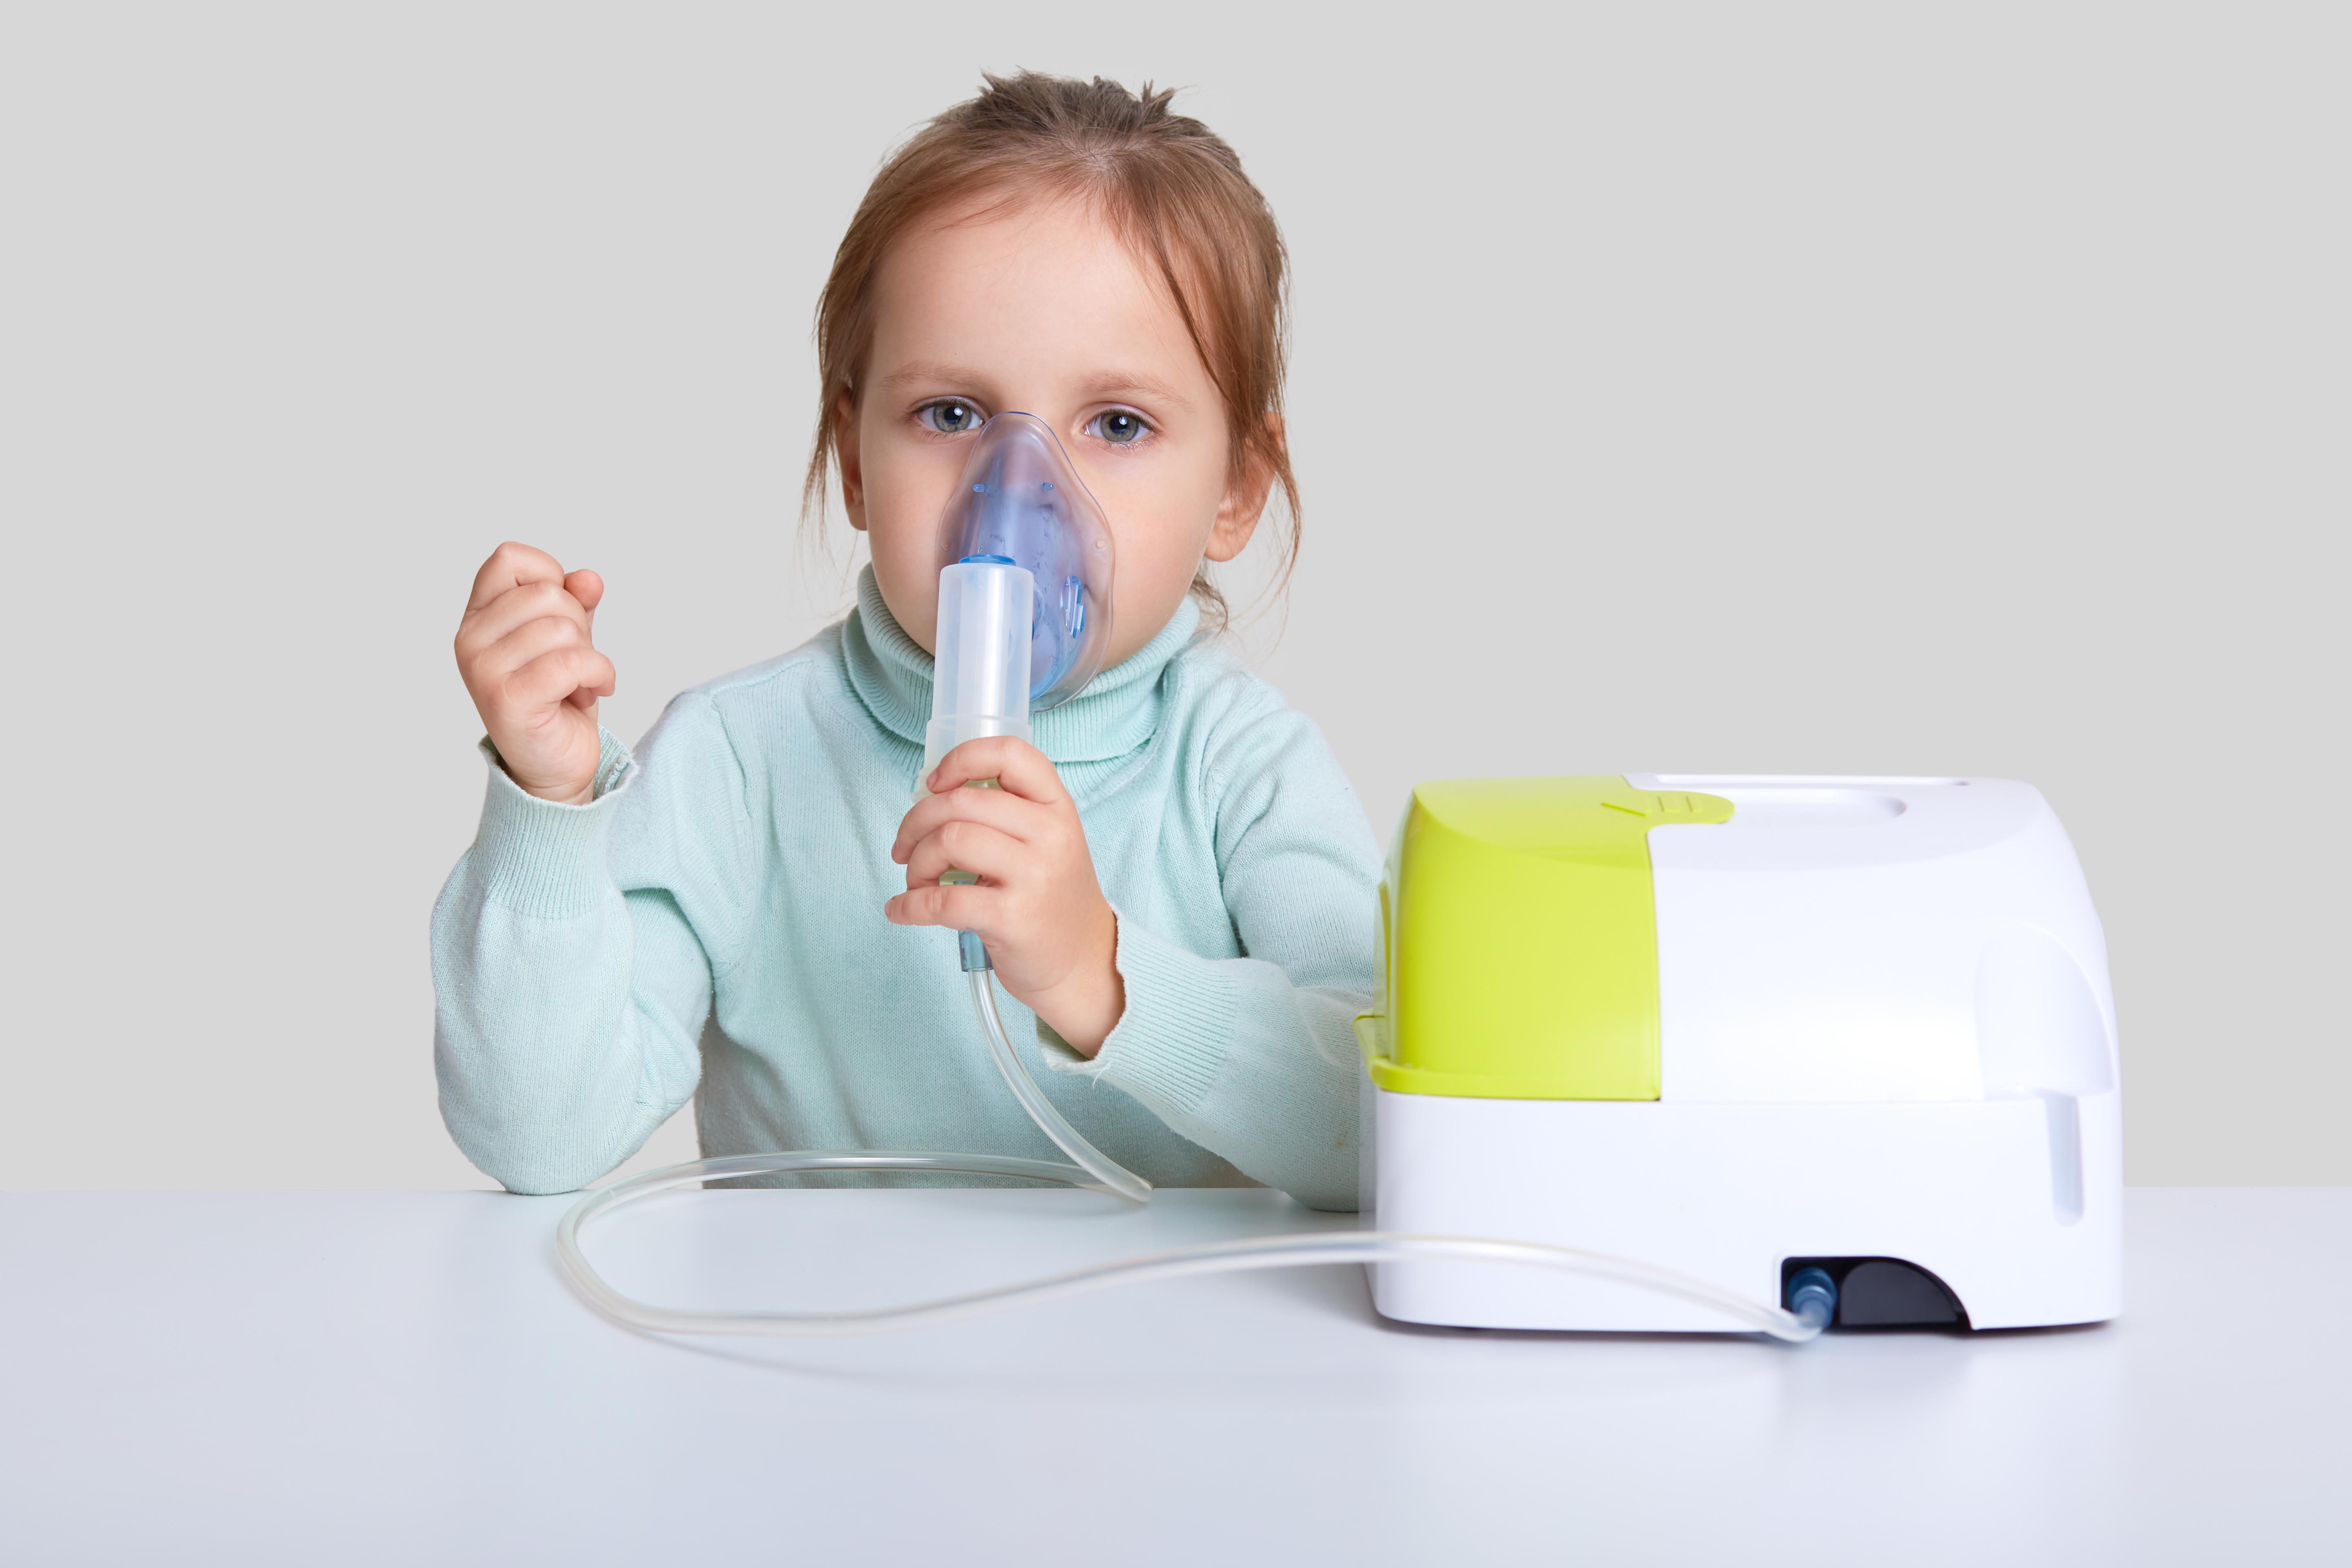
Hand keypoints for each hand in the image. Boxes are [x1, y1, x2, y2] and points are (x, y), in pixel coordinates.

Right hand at [454, 542, 616, 804]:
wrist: (556, 764)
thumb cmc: (559, 696)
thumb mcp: (569, 638)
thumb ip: (576, 602)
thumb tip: (588, 579)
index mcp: (479, 617)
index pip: (509, 558)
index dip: (550, 575)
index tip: (561, 614)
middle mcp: (470, 639)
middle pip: (547, 594)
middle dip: (579, 626)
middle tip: (574, 661)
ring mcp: (483, 670)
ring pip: (563, 629)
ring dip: (590, 656)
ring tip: (577, 682)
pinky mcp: (506, 700)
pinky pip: (570, 663)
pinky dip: (598, 675)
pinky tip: (593, 692)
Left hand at [887, 738, 1123, 1054]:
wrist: (1082, 961)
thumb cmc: (1050, 897)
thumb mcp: (1046, 842)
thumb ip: (1005, 813)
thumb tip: (930, 797)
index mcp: (1057, 807)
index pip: (1010, 754)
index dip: (962, 758)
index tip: (935, 782)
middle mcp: (1051, 835)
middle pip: (961, 802)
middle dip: (916, 823)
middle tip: (905, 846)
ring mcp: (1034, 876)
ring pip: (948, 841)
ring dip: (915, 862)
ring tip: (916, 881)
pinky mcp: (1012, 918)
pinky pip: (942, 900)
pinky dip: (908, 905)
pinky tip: (900, 910)